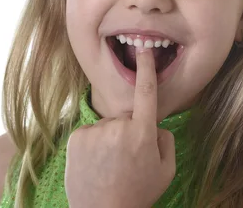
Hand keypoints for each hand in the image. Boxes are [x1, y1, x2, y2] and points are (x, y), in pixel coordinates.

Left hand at [64, 48, 175, 207]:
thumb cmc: (137, 194)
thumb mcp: (166, 171)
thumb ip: (165, 141)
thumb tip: (154, 126)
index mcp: (143, 133)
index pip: (146, 93)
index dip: (146, 68)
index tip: (143, 49)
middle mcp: (118, 127)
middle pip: (126, 118)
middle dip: (128, 131)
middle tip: (127, 160)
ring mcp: (95, 131)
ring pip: (107, 126)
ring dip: (109, 139)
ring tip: (109, 166)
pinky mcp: (77, 137)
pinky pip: (90, 132)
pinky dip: (93, 144)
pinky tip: (95, 164)